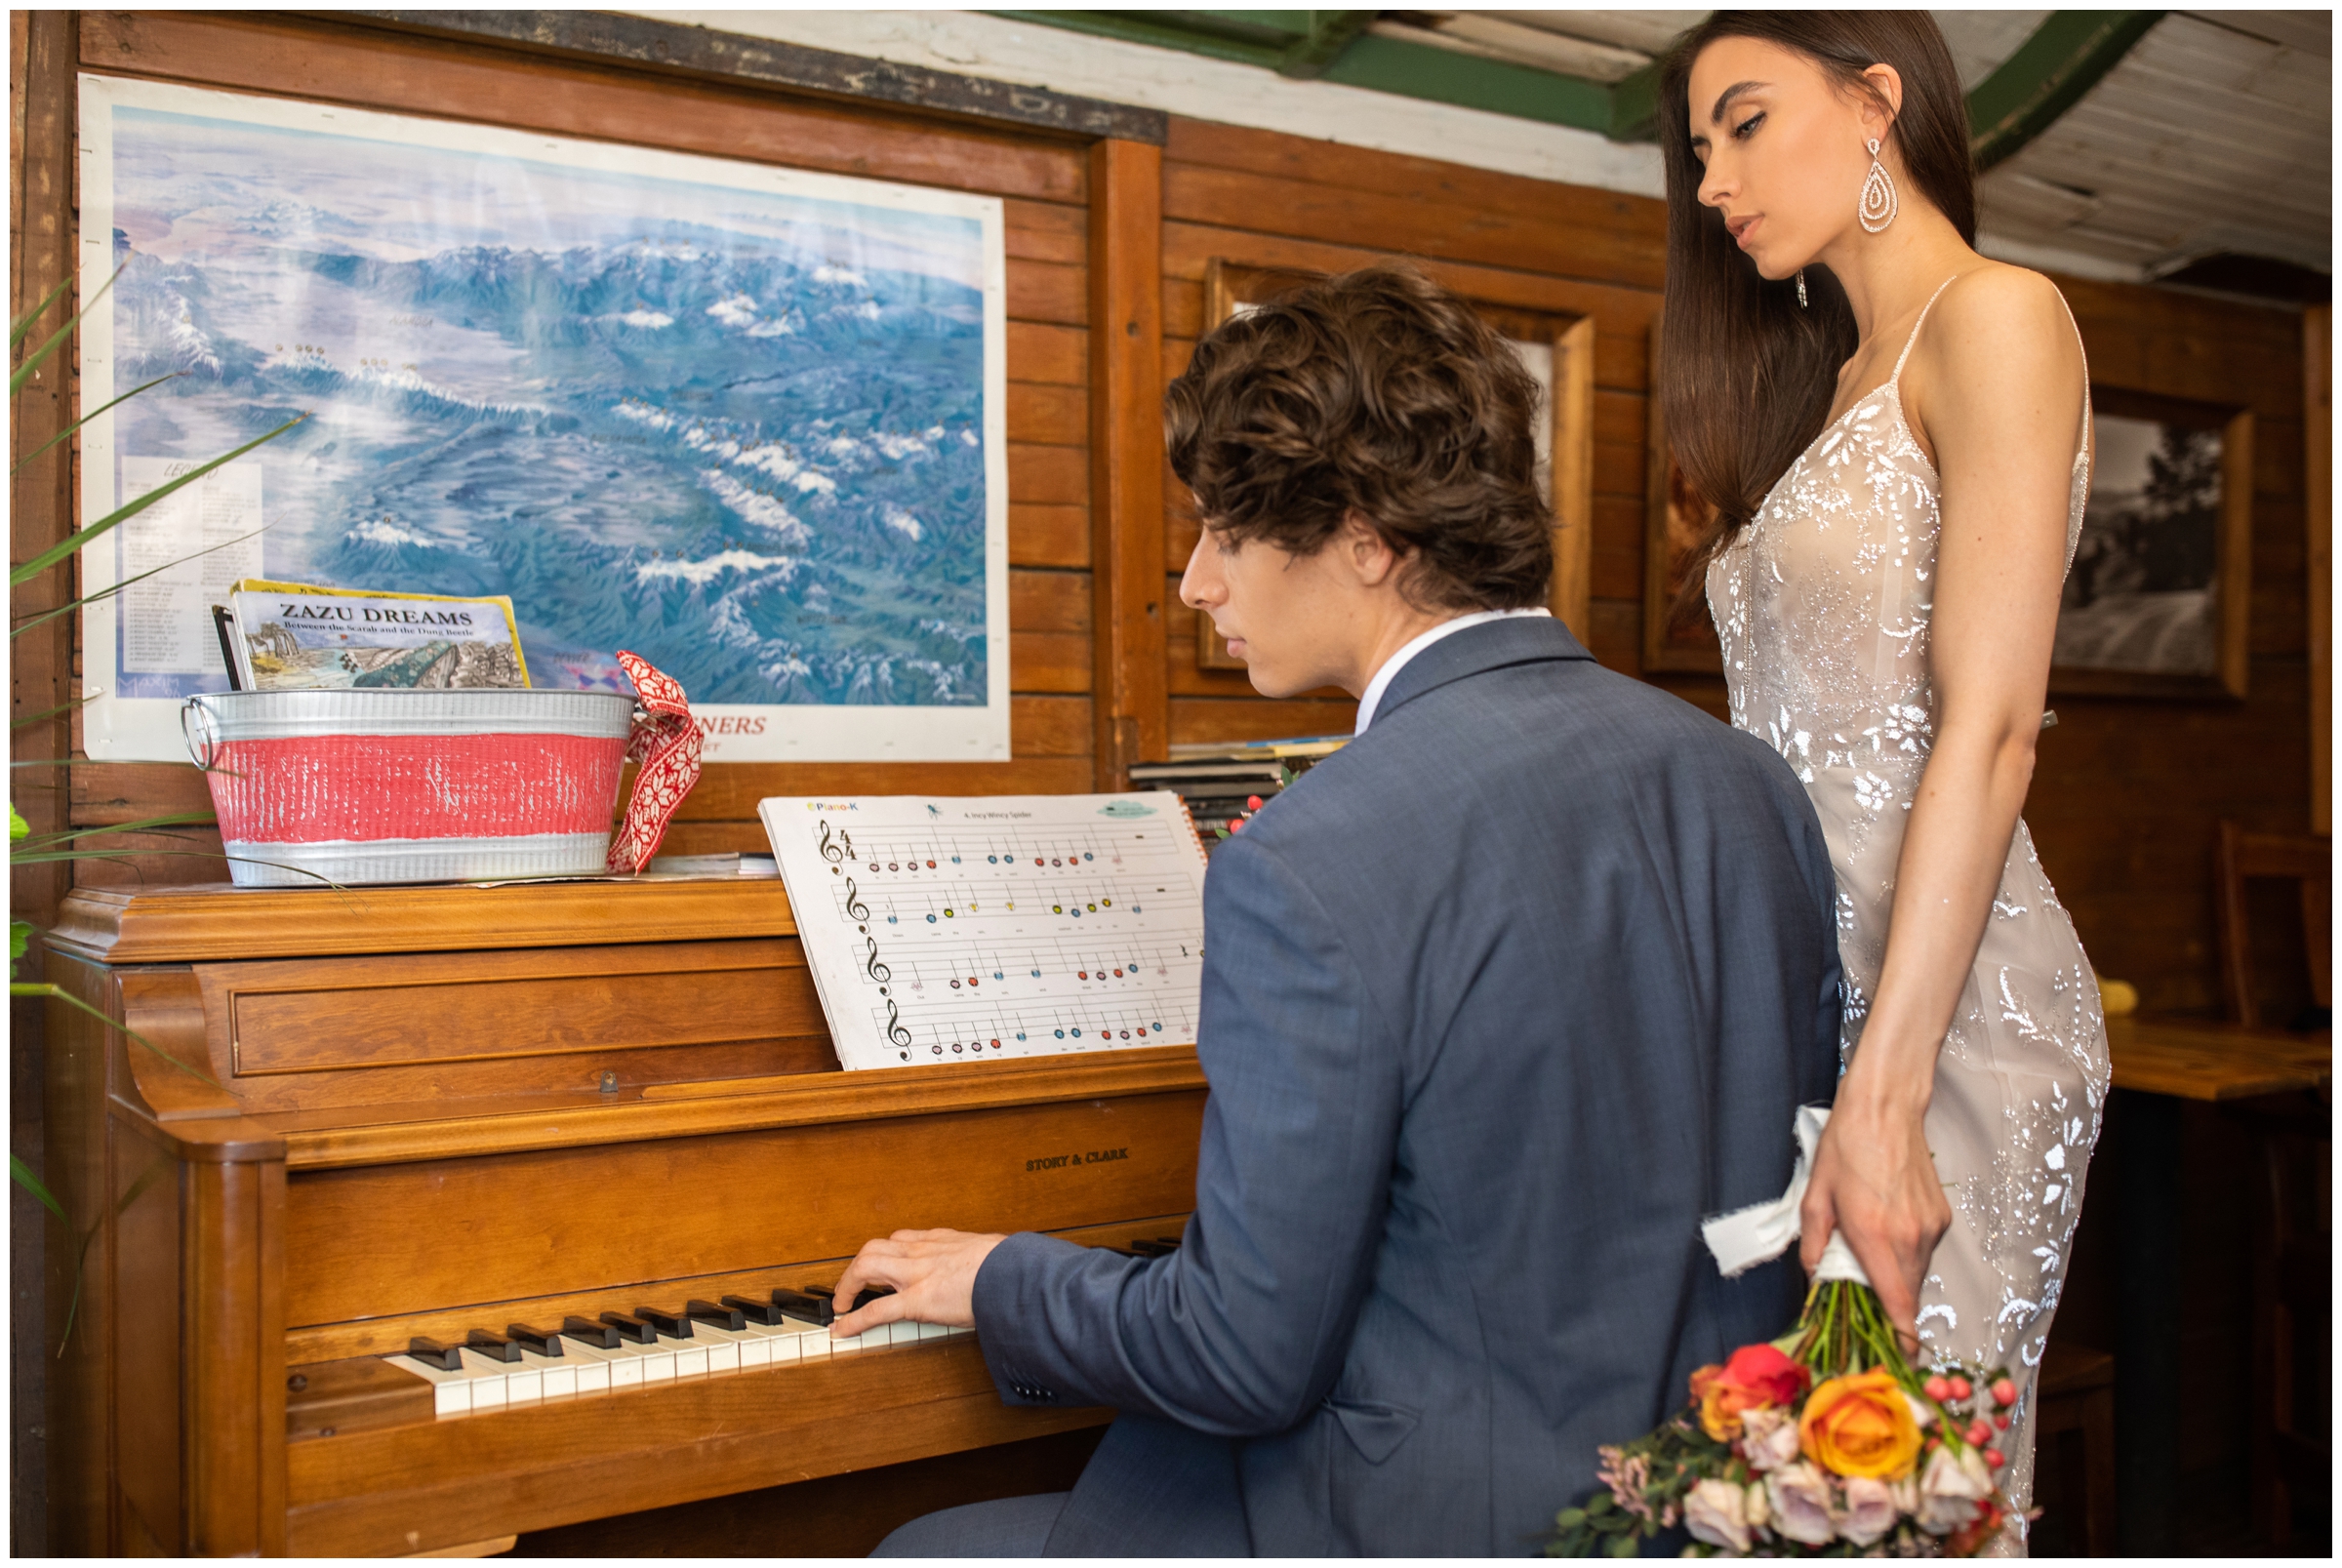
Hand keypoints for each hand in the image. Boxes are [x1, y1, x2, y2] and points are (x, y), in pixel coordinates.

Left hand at [828, 1228, 1006, 1341]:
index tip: (880, 1264)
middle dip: (856, 1267)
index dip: (884, 1254)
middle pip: (874, 1247)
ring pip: (865, 1266)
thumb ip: (983, 1258)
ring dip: (847, 1285)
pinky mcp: (917, 1300)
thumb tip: (994, 1267)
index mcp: (943, 1241)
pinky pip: (875, 1310)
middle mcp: (923, 1251)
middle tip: (850, 1287)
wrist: (1016, 1273)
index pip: (902, 1239)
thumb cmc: (1013, 1265)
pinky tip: (842, 1329)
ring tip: (841, 1305)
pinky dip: (853, 1320)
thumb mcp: (993, 1252)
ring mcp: (917, 1274)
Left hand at [1799, 1091, 1949, 1342]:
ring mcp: (1931, 1228)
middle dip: (1889, 1310)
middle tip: (1865, 1308)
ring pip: (1917, 1274)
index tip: (1897, 1360)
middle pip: (1907, 1296)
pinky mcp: (1942, 1217)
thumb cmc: (1847, 1147)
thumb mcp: (1815, 1198)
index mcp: (1877, 1238)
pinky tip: (1887, 1234)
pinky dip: (1906, 1255)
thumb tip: (1817, 1278)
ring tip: (1869, 1258)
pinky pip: (1924, 1251)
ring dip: (1896, 1279)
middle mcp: (1912, 1239)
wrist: (1886, 1108)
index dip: (1900, 1340)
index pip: (1898, 1307)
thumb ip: (1815, 1245)